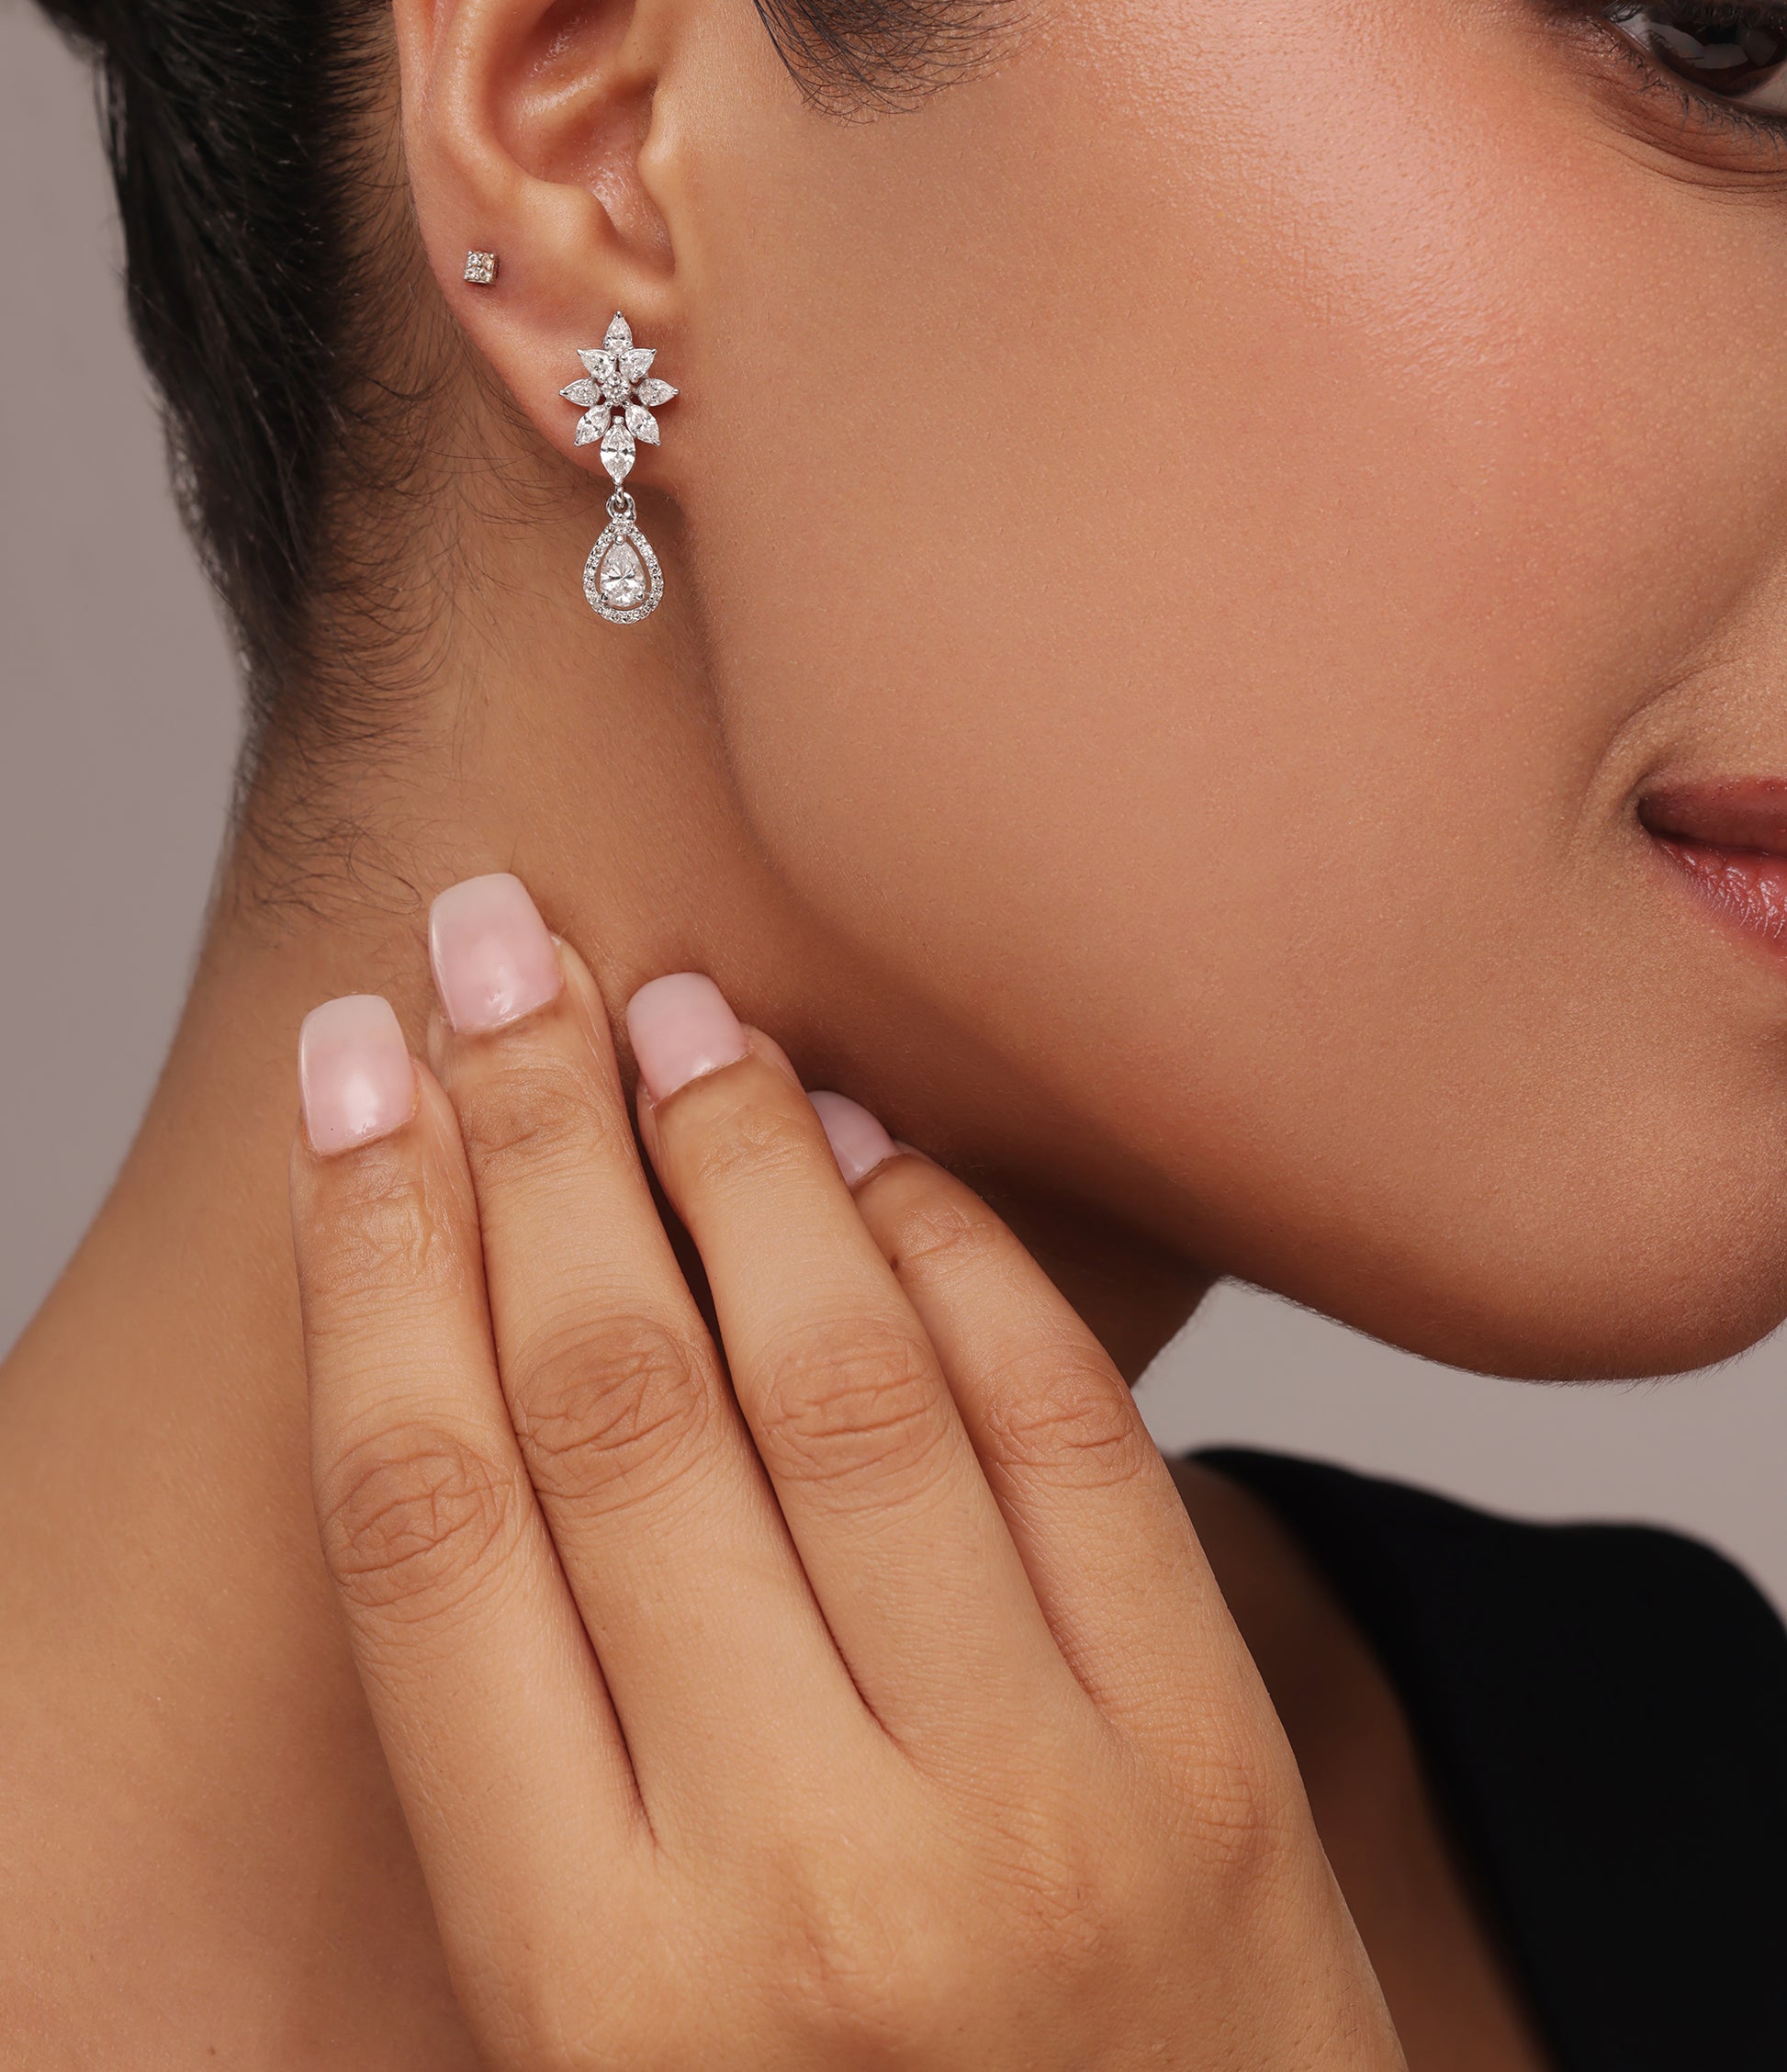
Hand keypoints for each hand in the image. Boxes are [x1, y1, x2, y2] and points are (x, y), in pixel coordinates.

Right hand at [288, 874, 1402, 2069]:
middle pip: (618, 1408)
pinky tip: (872, 1152)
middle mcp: (802, 1878)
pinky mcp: (1209, 1758)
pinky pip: (1062, 1439)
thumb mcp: (615, 2054)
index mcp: (592, 1982)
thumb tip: (466, 1402)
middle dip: (531, 1140)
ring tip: (667, 1010)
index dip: (373, 1261)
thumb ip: (541, 1775)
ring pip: (836, 1384)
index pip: (433, 1529)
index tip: (348, 1084)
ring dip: (735, 1160)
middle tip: (487, 951)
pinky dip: (954, 1265)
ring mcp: (1031, 1806)